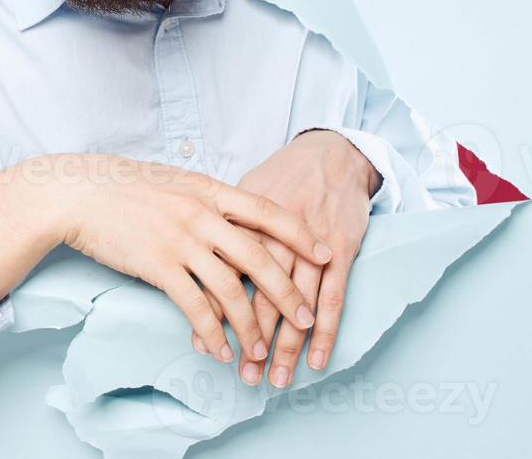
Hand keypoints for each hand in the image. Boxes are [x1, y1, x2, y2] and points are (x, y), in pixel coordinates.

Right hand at [49, 153, 334, 368]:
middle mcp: (201, 215)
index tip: (325, 254)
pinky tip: (219, 349)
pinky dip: (211, 332)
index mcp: (209, 190)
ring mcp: (180, 241)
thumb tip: (233, 212)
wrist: (80, 192)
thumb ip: (207, 198)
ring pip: (230, 290)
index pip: (268, 212)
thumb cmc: (125, 186)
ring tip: (261, 350)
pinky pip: (194, 306)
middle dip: (288, 293)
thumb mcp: (175, 181)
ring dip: (250, 326)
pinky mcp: (158, 265)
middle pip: (259, 257)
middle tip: (306, 320)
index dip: (301, 235)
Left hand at [187, 130, 376, 386]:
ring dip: (286, 344)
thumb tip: (191, 261)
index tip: (204, 342)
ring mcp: (309, 244)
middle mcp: (273, 234)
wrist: (330, 153)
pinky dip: (325, 330)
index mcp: (242, 219)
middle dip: (250, 337)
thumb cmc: (281, 175)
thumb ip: (219, 227)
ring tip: (276, 376)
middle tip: (243, 373)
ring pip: (295, 302)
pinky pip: (333, 296)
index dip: (214, 311)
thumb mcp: (241, 193)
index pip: (223, 273)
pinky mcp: (339, 250)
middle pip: (258, 294)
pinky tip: (317, 358)